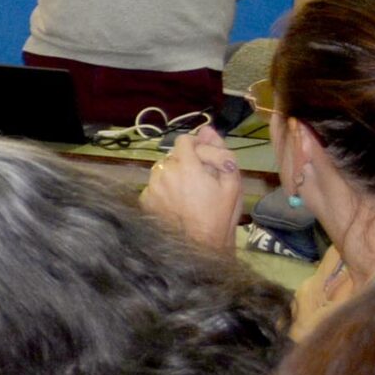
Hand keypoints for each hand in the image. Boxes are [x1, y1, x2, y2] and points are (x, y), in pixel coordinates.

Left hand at [140, 124, 243, 251]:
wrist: (199, 245)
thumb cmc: (220, 214)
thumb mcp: (231, 182)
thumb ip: (219, 151)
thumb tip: (208, 129)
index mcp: (186, 166)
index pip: (184, 140)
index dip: (196, 146)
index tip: (204, 157)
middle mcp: (163, 173)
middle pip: (173, 156)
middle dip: (186, 162)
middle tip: (201, 178)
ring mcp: (151, 188)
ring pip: (162, 170)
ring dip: (173, 175)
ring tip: (189, 192)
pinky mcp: (144, 200)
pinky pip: (154, 186)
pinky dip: (163, 189)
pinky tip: (176, 202)